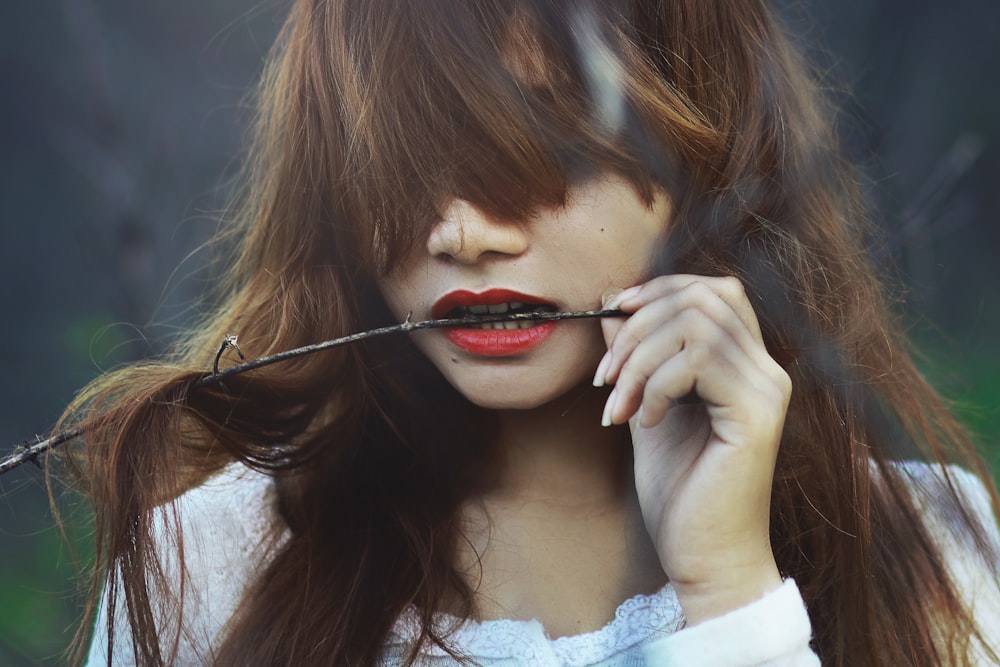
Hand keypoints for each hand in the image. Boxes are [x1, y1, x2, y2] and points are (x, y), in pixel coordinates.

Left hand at [594, 275, 789, 623]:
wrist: (703, 557)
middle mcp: (765, 370)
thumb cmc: (679, 492)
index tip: (611, 312)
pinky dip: (657, 385)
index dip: (659, 289)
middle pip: (702, 297)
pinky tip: (646, 424)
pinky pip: (698, 362)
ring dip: (639, 359)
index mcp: (744, 365)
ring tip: (619, 405)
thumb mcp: (646, 407)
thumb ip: (637, 358)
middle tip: (605, 377)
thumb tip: (610, 305)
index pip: (712, 291)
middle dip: (637, 327)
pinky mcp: (758, 414)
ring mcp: (766, 389)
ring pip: (696, 324)